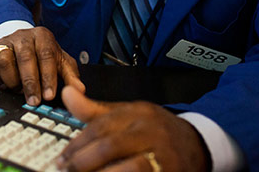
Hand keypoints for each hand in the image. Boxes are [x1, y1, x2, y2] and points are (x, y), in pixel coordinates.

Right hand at [0, 27, 84, 105]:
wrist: (23, 42)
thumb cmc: (44, 55)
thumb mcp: (61, 62)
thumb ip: (71, 76)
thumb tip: (79, 91)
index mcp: (42, 36)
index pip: (46, 55)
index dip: (47, 77)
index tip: (49, 96)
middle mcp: (22, 36)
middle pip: (25, 58)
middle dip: (30, 83)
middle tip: (34, 101)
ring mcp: (4, 42)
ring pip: (4, 60)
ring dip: (11, 80)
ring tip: (18, 90)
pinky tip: (3, 85)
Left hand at [57, 86, 209, 171]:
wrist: (196, 143)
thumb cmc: (155, 129)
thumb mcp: (127, 113)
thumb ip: (94, 110)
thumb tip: (67, 94)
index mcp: (137, 113)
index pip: (101, 126)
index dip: (78, 144)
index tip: (62, 158)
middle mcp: (150, 132)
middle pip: (111, 147)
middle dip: (84, 161)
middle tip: (67, 170)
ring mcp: (163, 155)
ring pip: (129, 168)